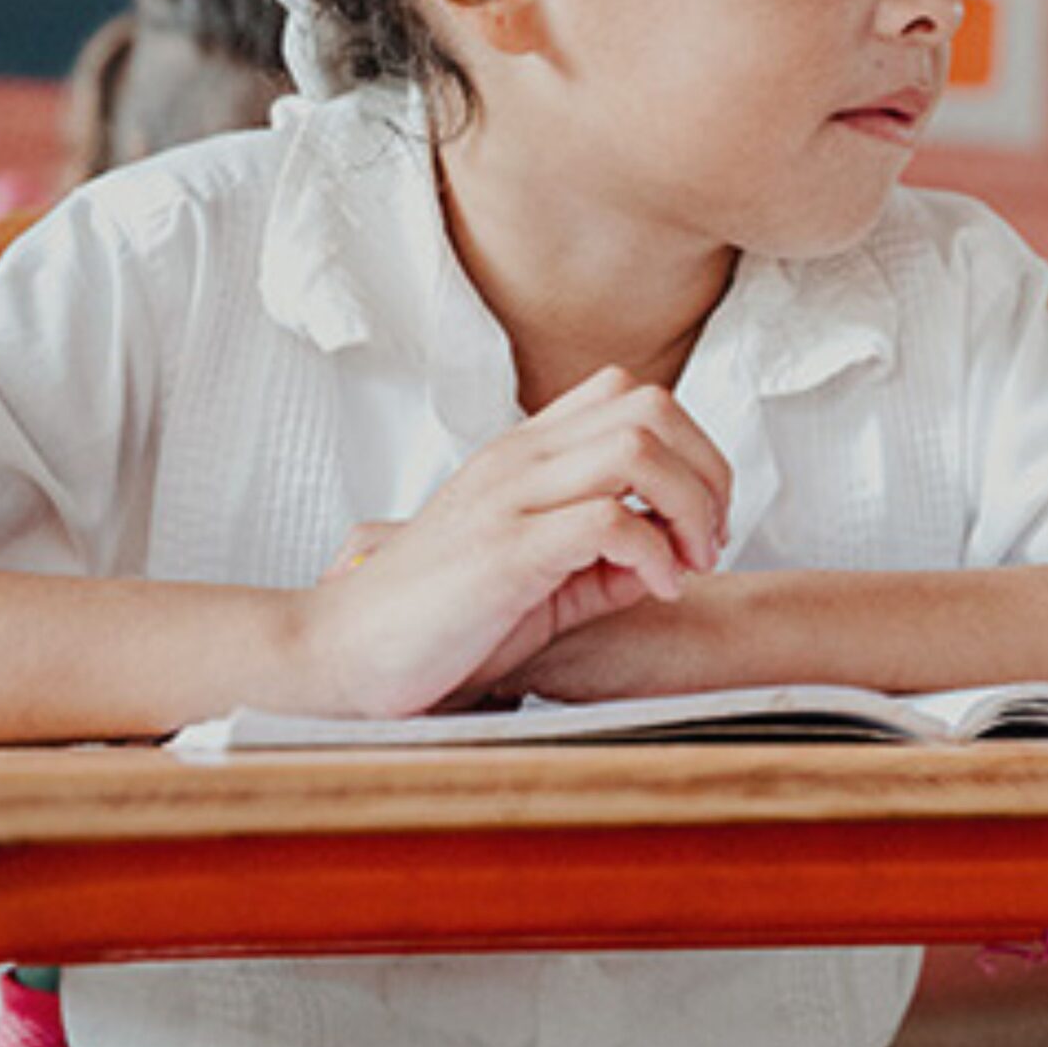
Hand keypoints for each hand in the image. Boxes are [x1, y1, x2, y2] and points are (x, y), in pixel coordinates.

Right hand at [296, 367, 731, 718]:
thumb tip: (671, 555)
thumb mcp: (535, 576)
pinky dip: (655, 555)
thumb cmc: (433, 618)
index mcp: (522, 455)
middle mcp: (518, 461)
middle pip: (651, 407)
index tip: (696, 521)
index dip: (688, 448)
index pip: (629, 394)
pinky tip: (657, 591)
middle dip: (706, 472)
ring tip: (688, 565)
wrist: (340, 652)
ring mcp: (508, 499)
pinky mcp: (503, 551)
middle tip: (707, 542)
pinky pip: (608, 520)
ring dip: (689, 506)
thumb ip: (602, 560)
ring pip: (637, 447)